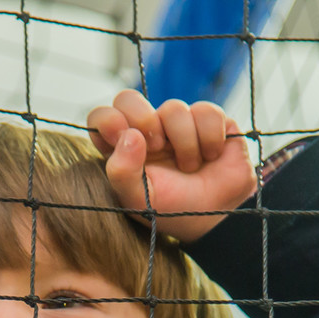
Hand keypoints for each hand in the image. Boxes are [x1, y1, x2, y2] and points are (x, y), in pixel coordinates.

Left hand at [87, 89, 256, 242]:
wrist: (215, 217)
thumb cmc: (173, 209)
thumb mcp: (140, 200)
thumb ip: (122, 172)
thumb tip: (129, 135)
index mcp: (123, 148)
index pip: (102, 118)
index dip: (108, 120)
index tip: (119, 135)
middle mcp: (146, 130)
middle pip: (128, 98)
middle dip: (142, 119)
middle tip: (155, 146)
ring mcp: (176, 122)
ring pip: (173, 108)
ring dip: (185, 143)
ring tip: (190, 167)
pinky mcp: (208, 118)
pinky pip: (206, 112)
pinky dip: (210, 138)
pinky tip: (211, 156)